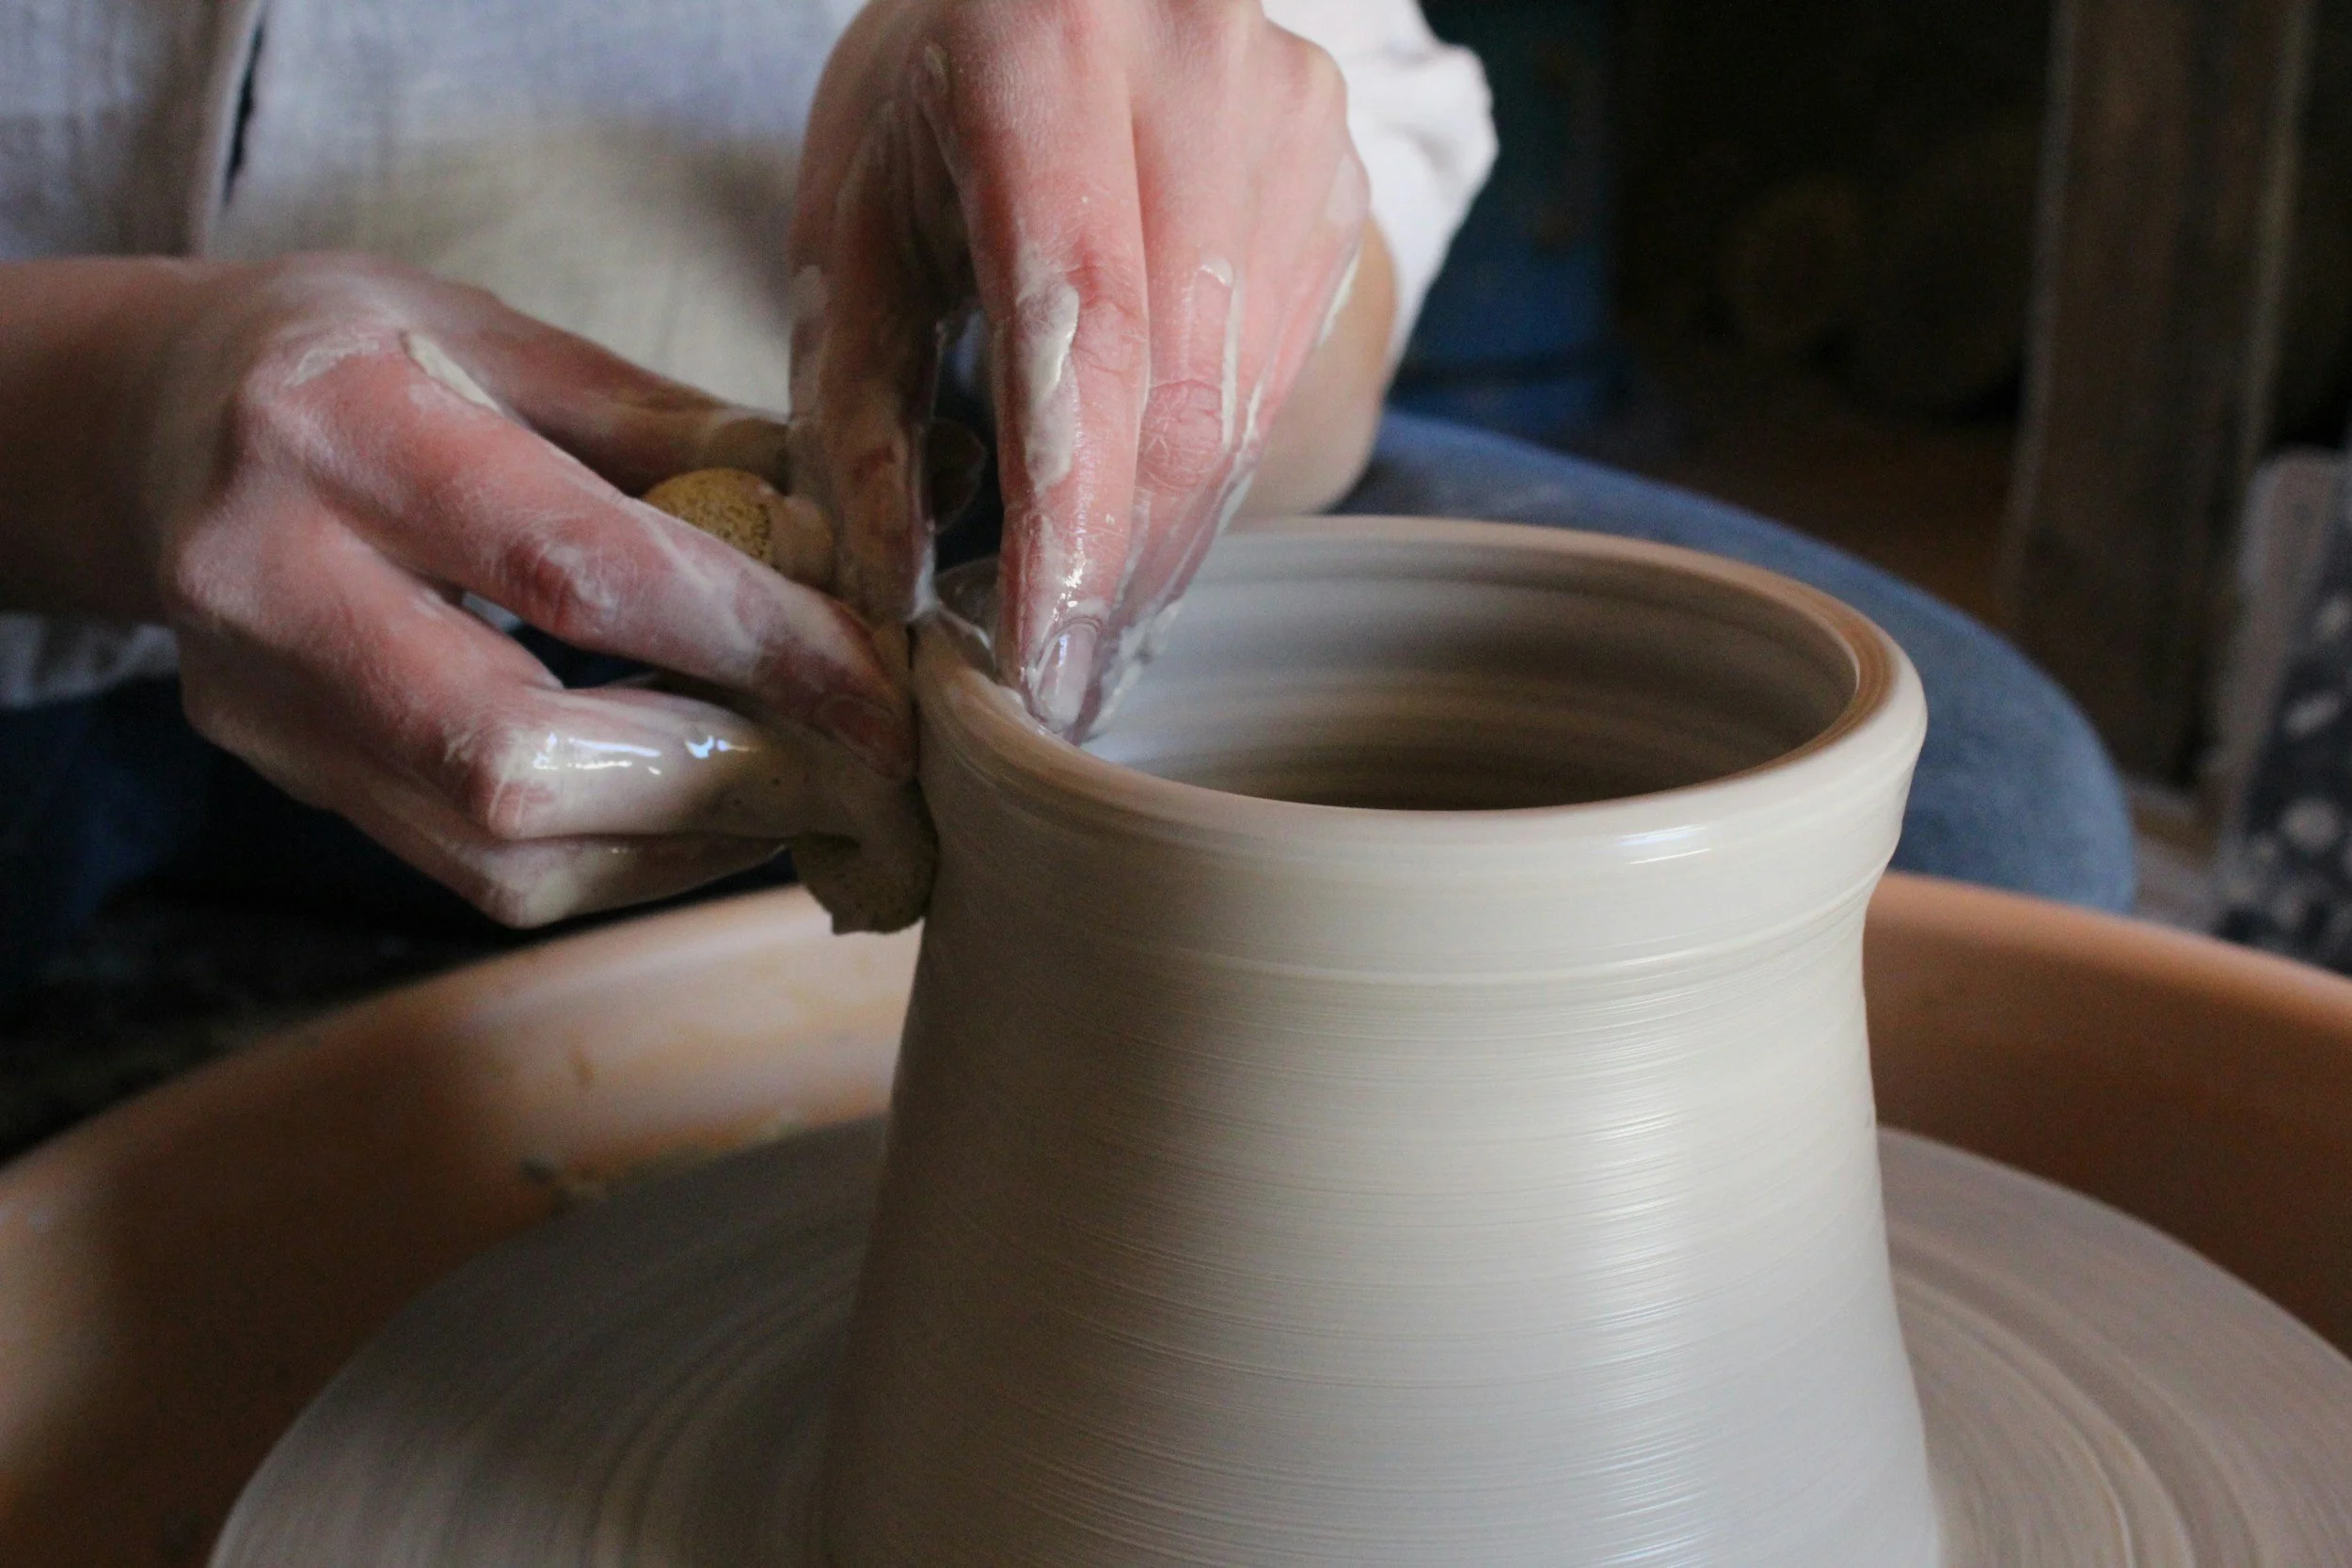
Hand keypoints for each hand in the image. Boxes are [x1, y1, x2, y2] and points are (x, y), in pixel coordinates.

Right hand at [129, 254, 912, 924]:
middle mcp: (268, 584)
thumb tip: (887, 508)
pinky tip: (719, 798)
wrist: (163, 423)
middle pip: (517, 758)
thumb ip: (689, 436)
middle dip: (729, 774)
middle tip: (872, 761)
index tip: (883, 682)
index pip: (573, 567)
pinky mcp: (288, 780)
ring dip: (698, 834)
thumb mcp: (515, 344)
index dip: (752, 641)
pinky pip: (488, 878)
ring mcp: (263, 705)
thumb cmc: (366, 360)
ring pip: (506, 852)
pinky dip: (636, 854)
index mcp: (332, 427)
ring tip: (817, 780)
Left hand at [791, 0, 1368, 734]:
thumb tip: (898, 587)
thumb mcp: (851, 221)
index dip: (1068, 517)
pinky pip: (1278, 374)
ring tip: (1096, 632)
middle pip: (1179, 385)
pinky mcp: (1338, 180)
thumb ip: (855, 399)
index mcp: (1047, 44)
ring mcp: (1292, 122)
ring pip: (1240, 399)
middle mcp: (1200, 68)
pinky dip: (1209, 476)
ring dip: (1168, 542)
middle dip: (1119, 568)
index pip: (1083, 323)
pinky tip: (1149, 533)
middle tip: (1065, 690)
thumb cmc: (934, 102)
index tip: (1040, 660)